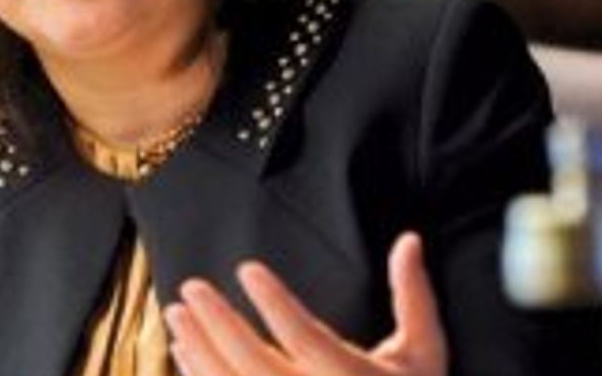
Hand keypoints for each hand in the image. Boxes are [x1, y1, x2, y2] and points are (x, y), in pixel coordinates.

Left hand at [163, 232, 445, 375]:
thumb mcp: (425, 354)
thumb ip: (414, 297)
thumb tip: (409, 239)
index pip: (306, 337)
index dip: (275, 303)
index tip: (247, 269)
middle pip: (255, 362)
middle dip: (219, 323)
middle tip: (190, 287)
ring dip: (199, 350)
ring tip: (176, 315)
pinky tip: (184, 352)